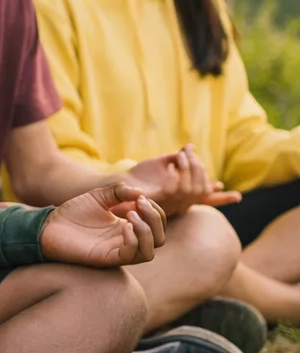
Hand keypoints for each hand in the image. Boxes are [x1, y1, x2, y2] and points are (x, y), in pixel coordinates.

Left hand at [40, 183, 166, 267]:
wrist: (50, 225)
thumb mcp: (99, 196)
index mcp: (128, 226)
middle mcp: (127, 241)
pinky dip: (133, 240)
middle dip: (155, 218)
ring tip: (131, 214)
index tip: (140, 197)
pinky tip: (123, 225)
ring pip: (150, 251)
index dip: (155, 209)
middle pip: (160, 238)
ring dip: (147, 230)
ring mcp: (118, 251)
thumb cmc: (74, 212)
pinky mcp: (108, 258)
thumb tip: (141, 193)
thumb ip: (119, 192)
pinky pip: (131, 255)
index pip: (157, 224)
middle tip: (139, 204)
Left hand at [126, 145, 240, 214]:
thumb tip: (191, 148)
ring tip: (182, 155)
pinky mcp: (157, 201)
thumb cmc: (137, 177)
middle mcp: (178, 204)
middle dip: (201, 169)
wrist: (115, 184)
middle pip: (202, 190)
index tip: (238, 196)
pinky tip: (171, 165)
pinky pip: (175, 189)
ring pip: (192, 189)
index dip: (222, 199)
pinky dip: (176, 174)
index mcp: (181, 197)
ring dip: (190, 168)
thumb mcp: (161, 164)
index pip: (206, 201)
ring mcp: (168, 204)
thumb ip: (178, 158)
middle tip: (191, 154)